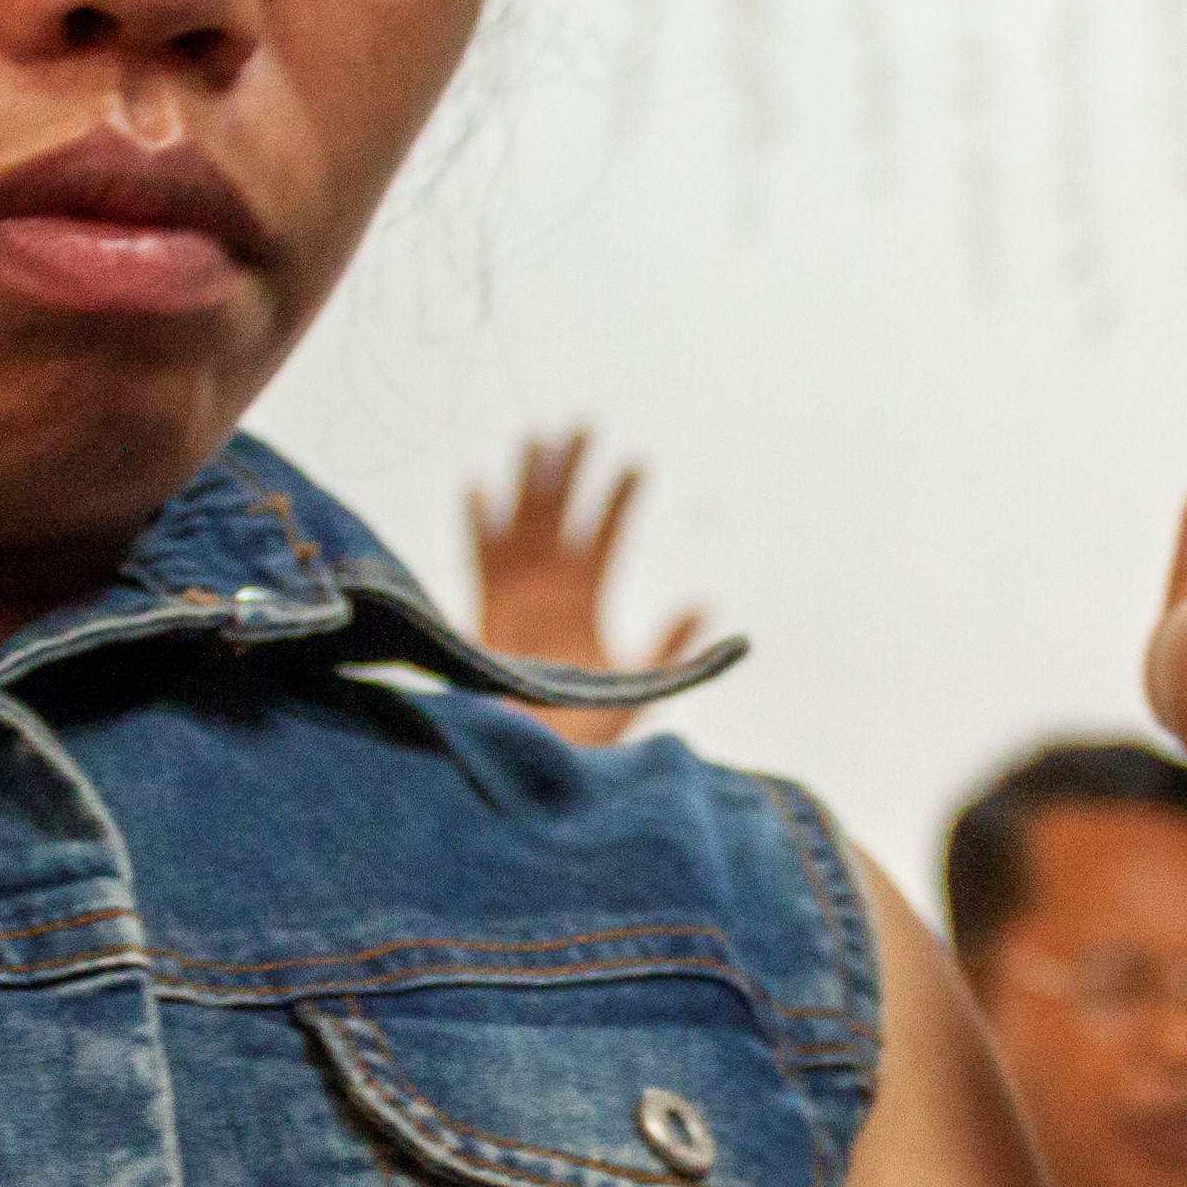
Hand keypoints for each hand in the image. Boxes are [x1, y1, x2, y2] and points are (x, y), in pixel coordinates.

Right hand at [466, 430, 711, 746]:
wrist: (537, 763)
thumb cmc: (586, 734)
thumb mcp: (640, 686)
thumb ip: (670, 647)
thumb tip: (708, 604)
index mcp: (584, 603)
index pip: (605, 539)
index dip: (619, 502)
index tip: (639, 464)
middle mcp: (548, 592)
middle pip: (560, 518)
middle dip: (571, 472)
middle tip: (587, 423)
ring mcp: (514, 599)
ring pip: (520, 528)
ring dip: (526, 484)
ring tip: (538, 437)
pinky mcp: (483, 616)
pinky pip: (480, 563)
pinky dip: (478, 526)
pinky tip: (479, 487)